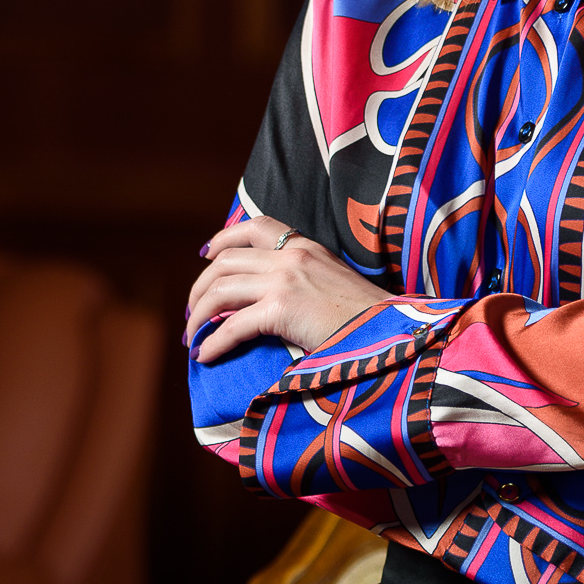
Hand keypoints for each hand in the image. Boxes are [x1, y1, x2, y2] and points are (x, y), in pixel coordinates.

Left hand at [185, 216, 386, 363]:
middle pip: (226, 261)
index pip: (256, 226)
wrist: (390, 333)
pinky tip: (206, 357)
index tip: (207, 255)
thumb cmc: (366, 318)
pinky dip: (214, 342)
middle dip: (200, 287)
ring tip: (193, 337)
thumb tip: (262, 298)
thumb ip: (301, 278)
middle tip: (192, 311)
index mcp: (306, 246)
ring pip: (221, 291)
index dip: (224, 239)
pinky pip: (233, 326)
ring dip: (198, 315)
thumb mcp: (333, 281)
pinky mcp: (282, 309)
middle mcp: (292, 256)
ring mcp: (286, 280)